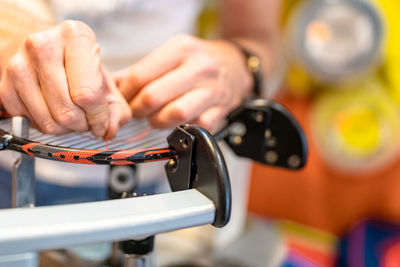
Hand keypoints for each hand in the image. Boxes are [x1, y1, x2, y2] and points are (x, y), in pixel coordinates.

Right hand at [0, 20, 130, 137]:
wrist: (41, 47)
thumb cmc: (76, 63)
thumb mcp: (106, 79)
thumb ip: (117, 108)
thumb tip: (110, 130)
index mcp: (75, 37)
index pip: (87, 95)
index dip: (98, 117)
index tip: (102, 122)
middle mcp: (43, 47)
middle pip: (67, 111)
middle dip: (83, 125)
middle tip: (88, 121)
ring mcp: (19, 65)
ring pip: (49, 122)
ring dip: (66, 128)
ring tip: (73, 115)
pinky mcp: (4, 85)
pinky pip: (31, 123)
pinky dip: (47, 126)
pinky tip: (54, 111)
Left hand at [114, 35, 252, 131]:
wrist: (235, 67)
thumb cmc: (199, 61)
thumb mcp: (172, 54)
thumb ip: (141, 70)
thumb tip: (112, 87)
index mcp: (181, 49)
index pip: (141, 75)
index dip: (126, 93)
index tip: (124, 100)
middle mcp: (199, 68)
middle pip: (154, 96)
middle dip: (138, 109)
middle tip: (136, 112)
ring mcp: (212, 91)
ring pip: (174, 114)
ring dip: (157, 121)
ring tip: (155, 118)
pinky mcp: (220, 111)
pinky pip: (194, 127)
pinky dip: (180, 130)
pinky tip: (176, 124)